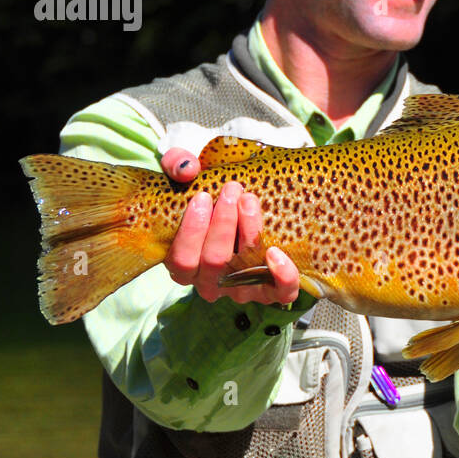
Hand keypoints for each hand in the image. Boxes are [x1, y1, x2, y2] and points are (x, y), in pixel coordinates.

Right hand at [160, 146, 300, 305]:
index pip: (182, 260)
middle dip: (223, 223)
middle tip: (232, 190)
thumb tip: (188, 169)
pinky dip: (282, 275)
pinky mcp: (271, 290)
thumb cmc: (211, 194)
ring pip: (243, 271)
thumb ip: (177, 164)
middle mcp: (210, 282)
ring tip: (250, 201)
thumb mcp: (187, 174)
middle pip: (213, 261)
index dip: (190, 231)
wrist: (243, 203)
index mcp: (184, 264)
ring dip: (248, 233)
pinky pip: (280, 292)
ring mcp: (241, 289)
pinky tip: (276, 251)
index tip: (202, 196)